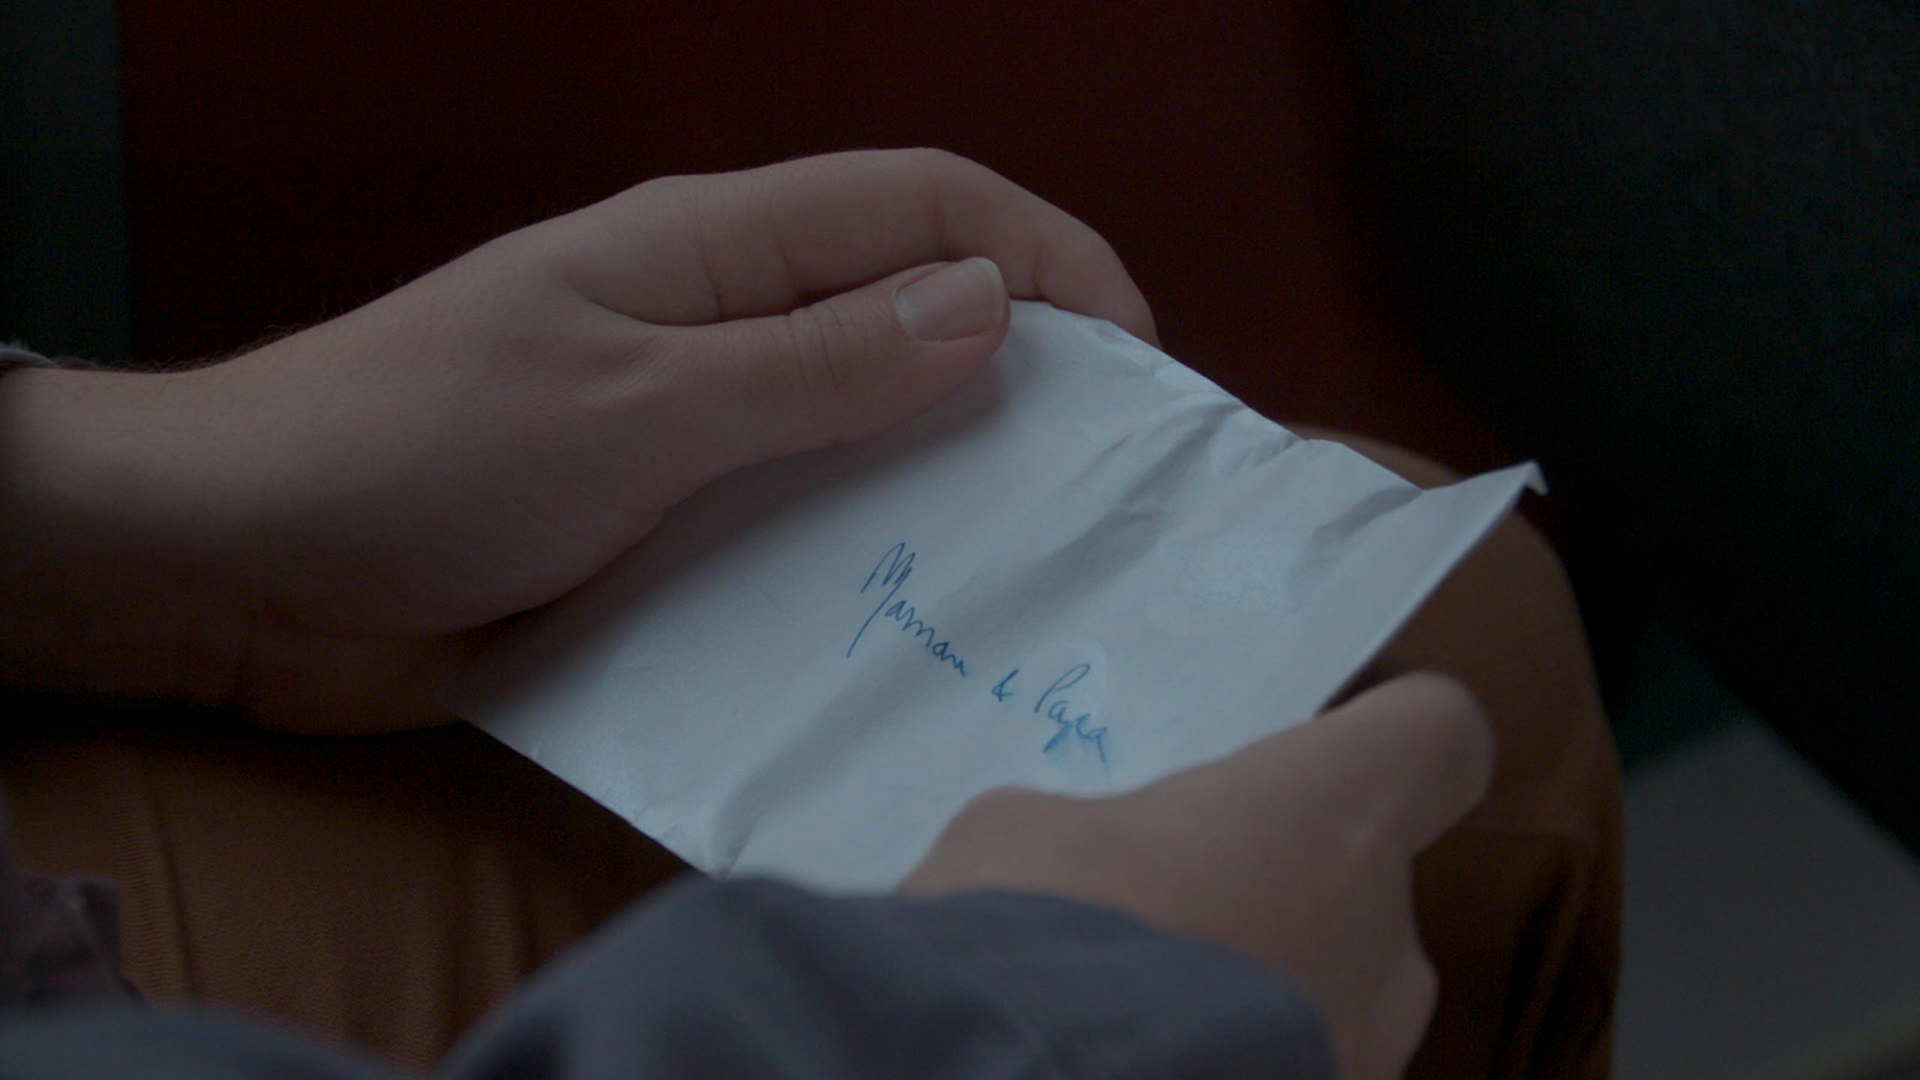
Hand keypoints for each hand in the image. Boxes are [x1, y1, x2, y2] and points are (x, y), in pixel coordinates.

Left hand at [0, 149, 1153, 729]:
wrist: (240, 565)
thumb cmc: (418, 455)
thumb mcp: (633, 408)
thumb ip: (811, 366)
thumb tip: (991, 307)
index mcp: (712, 248)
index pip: (922, 205)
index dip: (1048, 256)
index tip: (1140, 363)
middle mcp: (718, 325)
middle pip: (909, 309)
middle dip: (1025, 372)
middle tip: (1114, 485)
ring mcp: (692, 427)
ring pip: (863, 427)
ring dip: (951, 478)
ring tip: (1043, 567)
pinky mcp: (664, 525)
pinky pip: (795, 524)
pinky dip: (865, 555)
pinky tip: (914, 624)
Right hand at [900, 672, 1494, 1079]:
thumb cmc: (1034, 939)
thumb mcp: (1023, 832)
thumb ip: (1099, 830)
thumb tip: (1086, 870)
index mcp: (1333, 817)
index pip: (1438, 733)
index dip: (1382, 726)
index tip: (1315, 736)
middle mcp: (1387, 940)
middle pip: (1365, 876)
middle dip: (1276, 881)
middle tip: (1164, 897)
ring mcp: (1373, 1056)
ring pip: (1334, 989)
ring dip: (1257, 983)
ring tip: (1140, 998)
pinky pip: (1301, 1064)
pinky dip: (1238, 1060)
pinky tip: (1144, 1058)